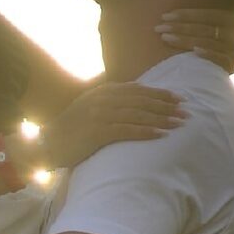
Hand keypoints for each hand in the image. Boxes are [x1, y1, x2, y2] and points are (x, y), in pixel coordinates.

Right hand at [36, 79, 184, 171]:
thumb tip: (135, 98)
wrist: (47, 143)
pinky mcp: (98, 131)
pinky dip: (147, 131)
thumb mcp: (91, 107)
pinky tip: (161, 134)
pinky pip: (128, 130)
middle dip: (166, 105)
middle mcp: (104, 99)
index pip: (138, 90)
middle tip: (186, 110)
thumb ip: (111, 101)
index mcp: (104, 91)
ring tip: (179, 123)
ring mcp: (100, 114)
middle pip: (142, 100)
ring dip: (162, 118)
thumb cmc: (71, 129)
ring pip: (138, 114)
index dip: (160, 93)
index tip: (178, 98)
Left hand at [156, 7, 233, 72]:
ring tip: (165, 37)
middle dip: (178, 27)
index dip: (184, 14)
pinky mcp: (232, 64)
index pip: (205, 15)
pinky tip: (194, 51)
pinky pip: (219, 58)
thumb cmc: (208, 46)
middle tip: (159, 28)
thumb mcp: (207, 29)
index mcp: (230, 19)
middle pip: (202, 28)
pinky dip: (208, 53)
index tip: (164, 16)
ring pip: (206, 41)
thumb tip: (169, 14)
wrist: (219, 75)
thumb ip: (196, 20)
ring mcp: (233, 49)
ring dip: (184, 39)